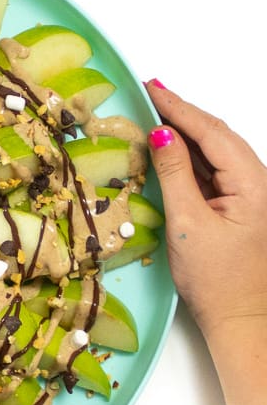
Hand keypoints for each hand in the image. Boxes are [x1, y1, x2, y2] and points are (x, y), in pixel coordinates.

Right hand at [144, 80, 266, 338]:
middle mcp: (257, 182)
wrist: (240, 317)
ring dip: (184, 132)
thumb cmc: (215, 279)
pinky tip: (169, 147)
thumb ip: (174, 175)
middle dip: (182, 112)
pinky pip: (210, 171)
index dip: (179, 107)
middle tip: (149, 91)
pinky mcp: (236, 205)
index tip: (151, 87)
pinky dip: (188, 156)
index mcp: (253, 184)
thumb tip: (160, 135)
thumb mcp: (188, 224)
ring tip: (154, 112)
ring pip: (213, 152)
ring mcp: (248, 193)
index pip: (211, 133)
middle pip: (216, 136)